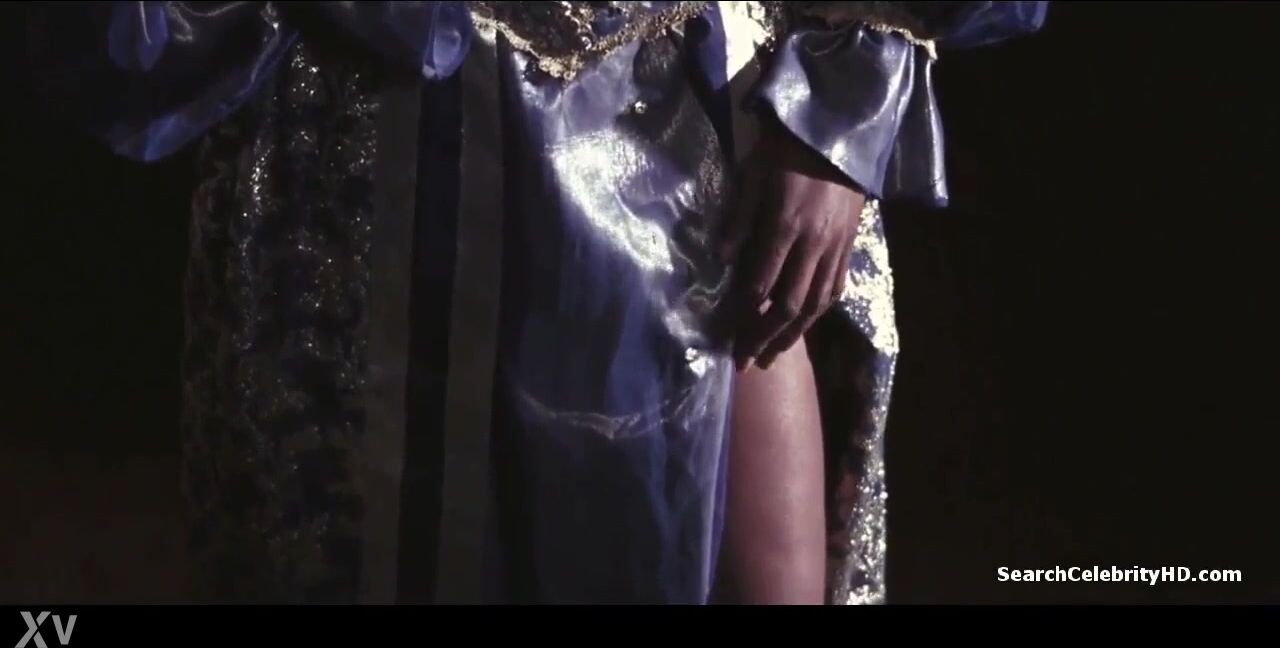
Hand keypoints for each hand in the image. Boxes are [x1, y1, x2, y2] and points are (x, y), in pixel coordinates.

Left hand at [721, 119, 865, 370]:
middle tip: (747, 360)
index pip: (760, 285)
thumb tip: (722, 260)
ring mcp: (835, 247)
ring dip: (793, 334)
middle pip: (789, 305)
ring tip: (773, 355)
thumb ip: (738, 218)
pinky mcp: (849, 245)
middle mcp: (813, 244)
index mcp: (784, 227)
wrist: (840, 132)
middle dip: (765, 337)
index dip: (742, 316)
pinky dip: (818, 313)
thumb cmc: (786, 149)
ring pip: (816, 304)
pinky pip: (835, 289)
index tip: (727, 336)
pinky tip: (804, 325)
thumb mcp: (751, 173)